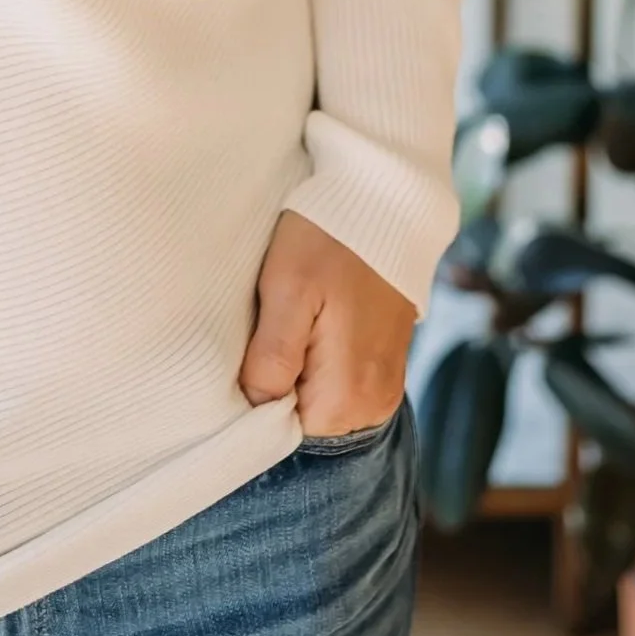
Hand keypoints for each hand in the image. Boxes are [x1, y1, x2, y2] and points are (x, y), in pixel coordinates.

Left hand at [240, 210, 415, 437]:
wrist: (384, 202)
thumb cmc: (328, 239)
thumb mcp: (285, 290)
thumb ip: (270, 360)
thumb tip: (254, 408)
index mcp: (345, 399)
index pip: (279, 433)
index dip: (254, 396)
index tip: (249, 350)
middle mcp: (372, 407)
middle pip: (299, 420)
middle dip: (275, 383)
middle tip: (270, 325)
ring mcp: (382, 390)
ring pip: (316, 402)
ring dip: (295, 370)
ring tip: (293, 319)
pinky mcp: (385, 369)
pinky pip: (338, 385)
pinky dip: (317, 361)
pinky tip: (312, 322)